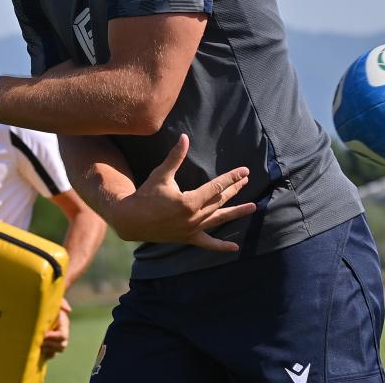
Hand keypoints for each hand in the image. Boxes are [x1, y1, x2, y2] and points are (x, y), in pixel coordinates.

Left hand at [41, 298, 70, 360]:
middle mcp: (63, 333)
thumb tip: (69, 310)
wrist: (37, 309)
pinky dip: (47, 354)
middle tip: (39, 341)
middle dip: (50, 345)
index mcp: (64, 323)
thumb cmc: (46, 303)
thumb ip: (62, 302)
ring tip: (38, 344)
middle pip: (62, 345)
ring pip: (58, 351)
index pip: (62, 335)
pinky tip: (39, 348)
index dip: (53, 337)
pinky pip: (52, 355)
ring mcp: (58, 340)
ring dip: (48, 350)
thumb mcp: (55, 300)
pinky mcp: (52, 345)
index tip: (43, 334)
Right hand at [111, 134, 255, 251]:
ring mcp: (192, 230)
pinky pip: (208, 244)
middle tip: (246, 180)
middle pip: (220, 201)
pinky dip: (221, 246)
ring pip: (219, 219)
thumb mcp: (161, 175)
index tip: (244, 171)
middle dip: (234, 189)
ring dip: (236, 213)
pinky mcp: (187, 238)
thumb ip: (175, 157)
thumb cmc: (145, 195)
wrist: (131, 220)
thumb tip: (184, 137)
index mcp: (189, 201)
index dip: (231, 178)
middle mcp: (193, 217)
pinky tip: (235, 247)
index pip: (216, 187)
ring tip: (253, 207)